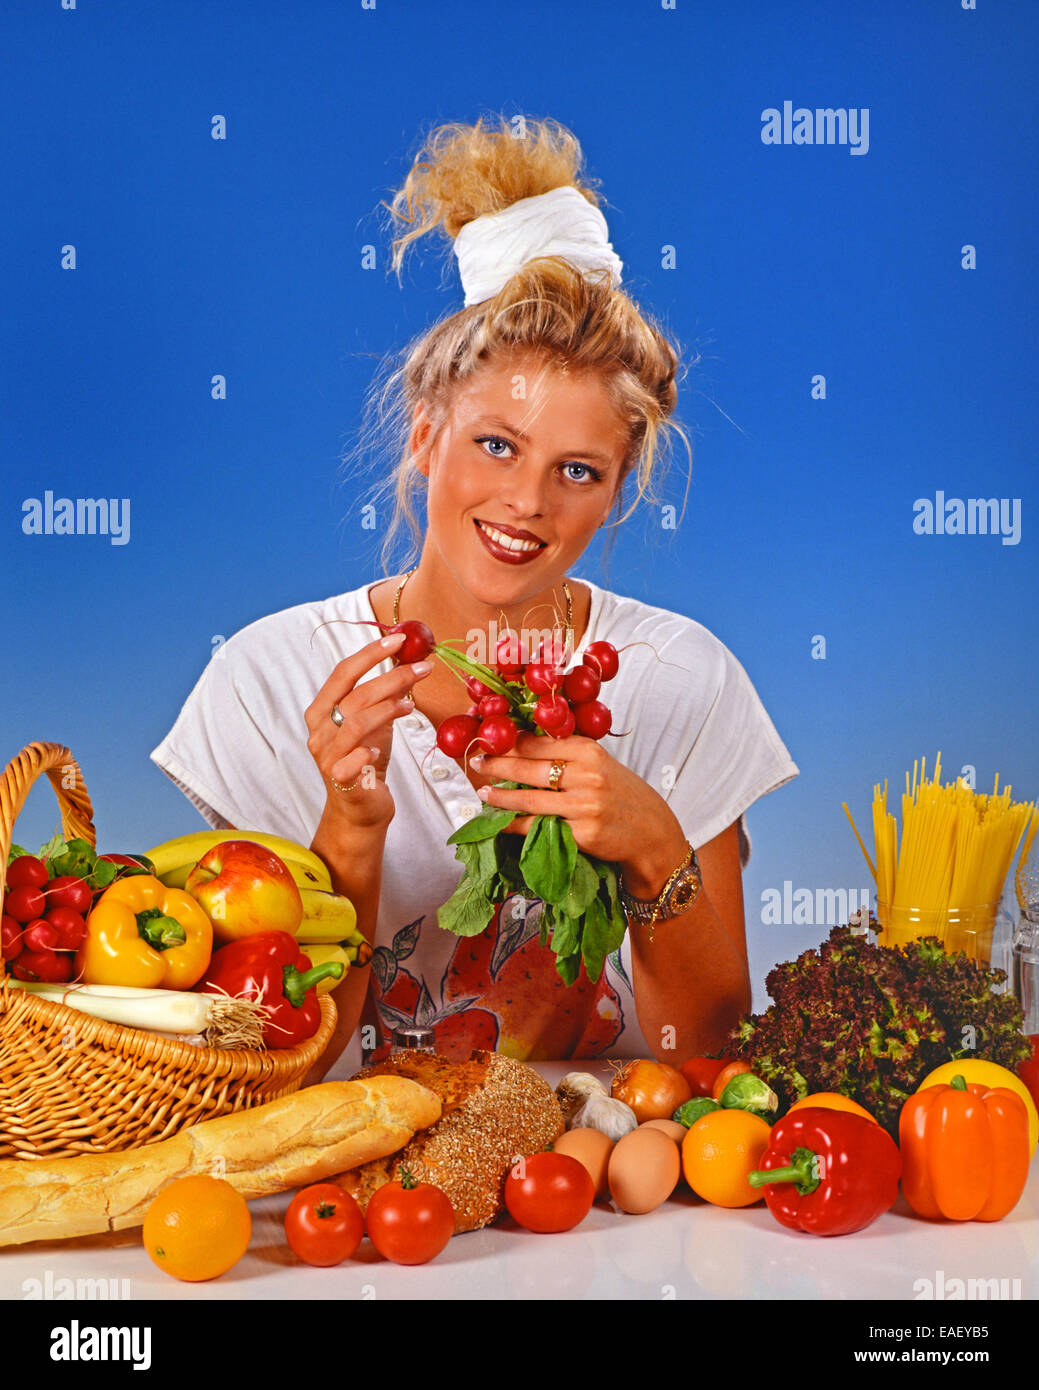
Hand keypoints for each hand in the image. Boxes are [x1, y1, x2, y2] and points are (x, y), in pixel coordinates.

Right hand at [305, 632, 432, 829]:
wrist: (359, 809)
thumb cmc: (365, 760)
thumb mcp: (377, 723)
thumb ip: (385, 695)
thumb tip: (410, 662)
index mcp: (322, 711)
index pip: (342, 673)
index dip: (370, 654)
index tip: (399, 640)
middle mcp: (319, 731)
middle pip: (355, 695)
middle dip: (392, 677)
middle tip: (422, 668)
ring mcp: (327, 756)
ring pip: (356, 723)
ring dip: (387, 709)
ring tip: (410, 707)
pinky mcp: (341, 780)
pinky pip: (353, 759)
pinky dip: (368, 749)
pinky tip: (381, 747)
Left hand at [472, 730, 681, 875]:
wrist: (650, 833)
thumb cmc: (622, 796)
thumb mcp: (600, 765)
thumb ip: (567, 755)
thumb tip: (521, 745)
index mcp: (589, 751)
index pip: (538, 742)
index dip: (508, 742)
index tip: (488, 741)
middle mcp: (586, 775)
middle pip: (528, 767)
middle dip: (497, 765)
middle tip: (477, 763)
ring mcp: (583, 806)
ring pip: (528, 798)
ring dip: (499, 796)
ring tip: (483, 793)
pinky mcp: (581, 834)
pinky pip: (536, 827)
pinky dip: (513, 824)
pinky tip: (500, 820)